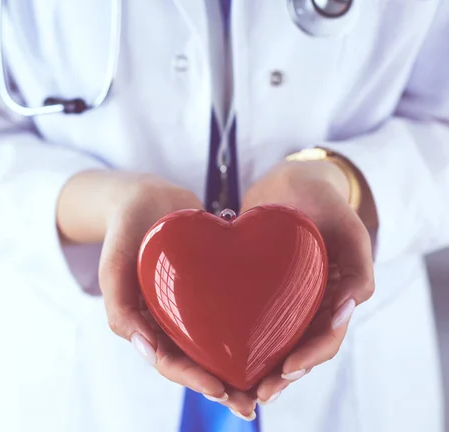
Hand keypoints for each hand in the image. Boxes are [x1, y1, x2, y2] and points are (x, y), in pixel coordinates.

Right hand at [97, 175, 257, 419]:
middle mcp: (172, 320)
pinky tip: (277, 337)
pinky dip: (251, 329)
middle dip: (224, 386)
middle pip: (198, 361)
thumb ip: (119, 308)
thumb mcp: (113, 266)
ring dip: (242, 367)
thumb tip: (146, 352)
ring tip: (271, 382)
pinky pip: (233, 312)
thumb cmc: (125, 231)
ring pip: (219, 343)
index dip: (193, 379)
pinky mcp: (215, 287)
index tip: (221, 388)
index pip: (170, 361)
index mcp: (147, 324)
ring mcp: (194, 305)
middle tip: (252, 403)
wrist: (149, 196)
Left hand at [240, 160, 374, 405]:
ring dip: (256, 367)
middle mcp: (307, 304)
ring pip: (270, 342)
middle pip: (296, 350)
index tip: (285, 370)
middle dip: (279, 376)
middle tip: (255, 393)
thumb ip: (360, 266)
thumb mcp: (349, 226)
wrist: (289, 181)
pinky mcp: (253, 288)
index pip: (325, 339)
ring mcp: (281, 298)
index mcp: (334, 298)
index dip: (308, 359)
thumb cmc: (323, 200)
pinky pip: (246, 317)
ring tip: (234, 385)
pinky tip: (214, 348)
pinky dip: (236, 337)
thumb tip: (349, 308)